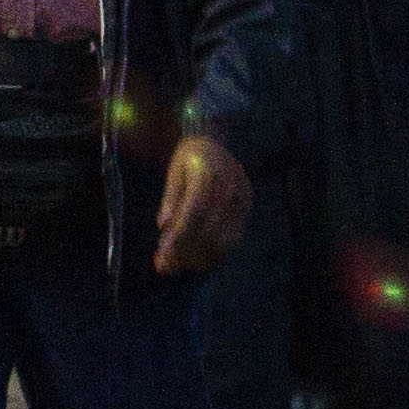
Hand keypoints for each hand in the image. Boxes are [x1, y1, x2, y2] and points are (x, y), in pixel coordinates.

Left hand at [152, 133, 248, 275]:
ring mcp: (242, 199)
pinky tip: (196, 260)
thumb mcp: (174, 171)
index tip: (161, 255)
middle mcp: (230, 186)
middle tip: (165, 267)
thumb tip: (163, 224)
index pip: (195, 212)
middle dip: (186, 253)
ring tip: (178, 267)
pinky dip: (214, 254)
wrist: (216, 141)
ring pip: (224, 239)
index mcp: (208, 172)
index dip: (178, 237)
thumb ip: (170, 197)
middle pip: (209, 230)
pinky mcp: (247, 208)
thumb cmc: (190, 157)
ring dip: (200, 258)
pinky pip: (234, 238)